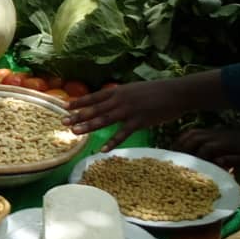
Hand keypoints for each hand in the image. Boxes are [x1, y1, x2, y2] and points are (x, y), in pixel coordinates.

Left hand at [65, 80, 190, 150]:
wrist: (176, 93)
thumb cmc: (155, 91)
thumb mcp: (133, 89)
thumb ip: (119, 95)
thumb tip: (107, 100)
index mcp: (118, 91)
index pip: (93, 97)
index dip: (78, 102)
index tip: (64, 106)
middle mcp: (120, 100)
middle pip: (95, 109)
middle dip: (78, 116)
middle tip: (62, 122)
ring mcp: (129, 111)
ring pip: (104, 120)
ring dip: (88, 127)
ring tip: (75, 133)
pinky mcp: (139, 122)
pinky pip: (122, 134)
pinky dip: (112, 142)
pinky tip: (102, 149)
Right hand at [174, 127, 239, 174]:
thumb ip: (235, 160)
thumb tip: (219, 162)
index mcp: (223, 144)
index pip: (205, 150)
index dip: (199, 160)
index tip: (194, 171)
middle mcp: (213, 136)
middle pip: (192, 141)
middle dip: (183, 152)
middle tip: (176, 164)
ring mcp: (209, 132)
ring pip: (189, 135)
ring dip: (180, 144)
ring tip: (172, 156)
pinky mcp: (207, 131)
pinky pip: (190, 133)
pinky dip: (182, 139)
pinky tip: (177, 147)